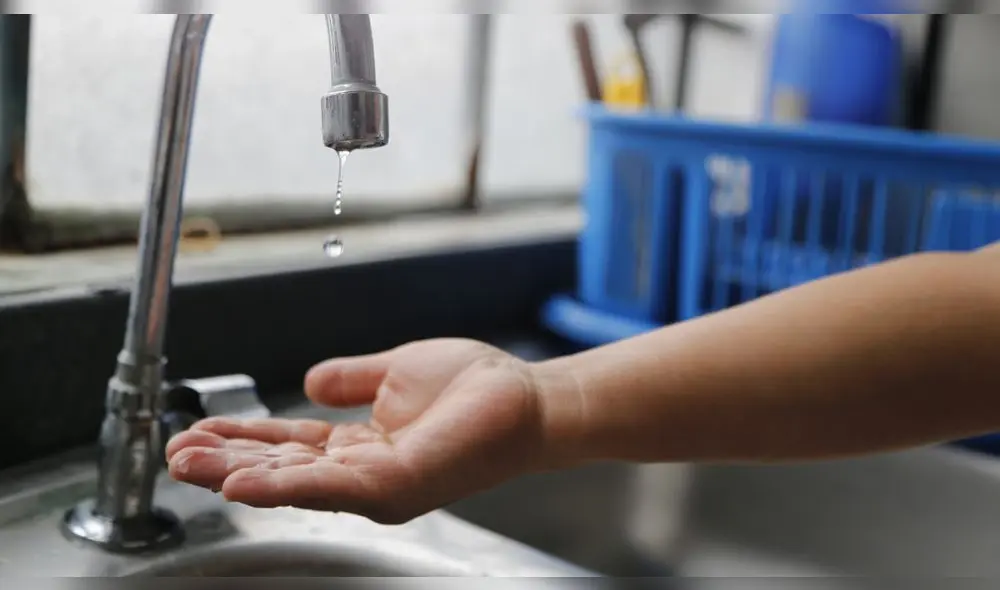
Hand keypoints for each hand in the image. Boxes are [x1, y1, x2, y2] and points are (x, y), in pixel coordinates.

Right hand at [166, 338, 553, 523]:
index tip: (197, 429)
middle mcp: (363, 471)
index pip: (288, 446)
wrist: (526, 394)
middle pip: (281, 469)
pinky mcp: (399, 485)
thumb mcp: (395, 372)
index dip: (242, 439)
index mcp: (361, 445)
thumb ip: (352, 378)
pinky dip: (282, 486)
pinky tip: (240, 482)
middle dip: (225, 462)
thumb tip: (310, 377)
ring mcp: (380, 484)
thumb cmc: (474, 387)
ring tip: (188, 466)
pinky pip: (330, 487)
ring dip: (238, 475)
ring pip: (295, 483)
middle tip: (174, 453)